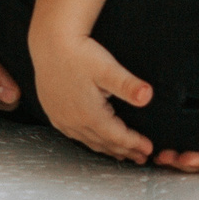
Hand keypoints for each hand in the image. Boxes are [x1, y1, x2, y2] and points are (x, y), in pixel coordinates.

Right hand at [29, 29, 156, 162]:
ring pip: (88, 141)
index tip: (148, 149)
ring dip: (107, 149)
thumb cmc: (78, 53)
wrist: (50, 42)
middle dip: (124, 151)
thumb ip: (128, 85)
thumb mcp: (107, 68)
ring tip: (121, 154)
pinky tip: (93, 140)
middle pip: (104, 143)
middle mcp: (74, 121)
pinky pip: (74, 134)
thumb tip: (147, 96)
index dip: (134, 144)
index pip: (117, 137)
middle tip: (140, 157)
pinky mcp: (53, 112)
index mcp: (89, 114)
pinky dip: (88, 141)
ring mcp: (61, 118)